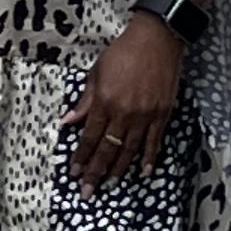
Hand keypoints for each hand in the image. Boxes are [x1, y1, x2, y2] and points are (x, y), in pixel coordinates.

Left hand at [72, 12, 184, 186]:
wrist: (157, 39)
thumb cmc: (123, 52)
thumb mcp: (96, 73)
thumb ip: (84, 101)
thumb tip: (68, 121)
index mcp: (104, 101)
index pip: (90, 137)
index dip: (81, 157)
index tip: (74, 172)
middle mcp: (124, 112)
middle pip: (107, 149)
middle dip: (95, 172)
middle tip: (87, 191)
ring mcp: (145, 114)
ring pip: (129, 149)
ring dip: (119, 169)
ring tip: (110, 183)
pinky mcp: (162, 113)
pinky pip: (154, 141)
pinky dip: (148, 158)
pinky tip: (144, 171)